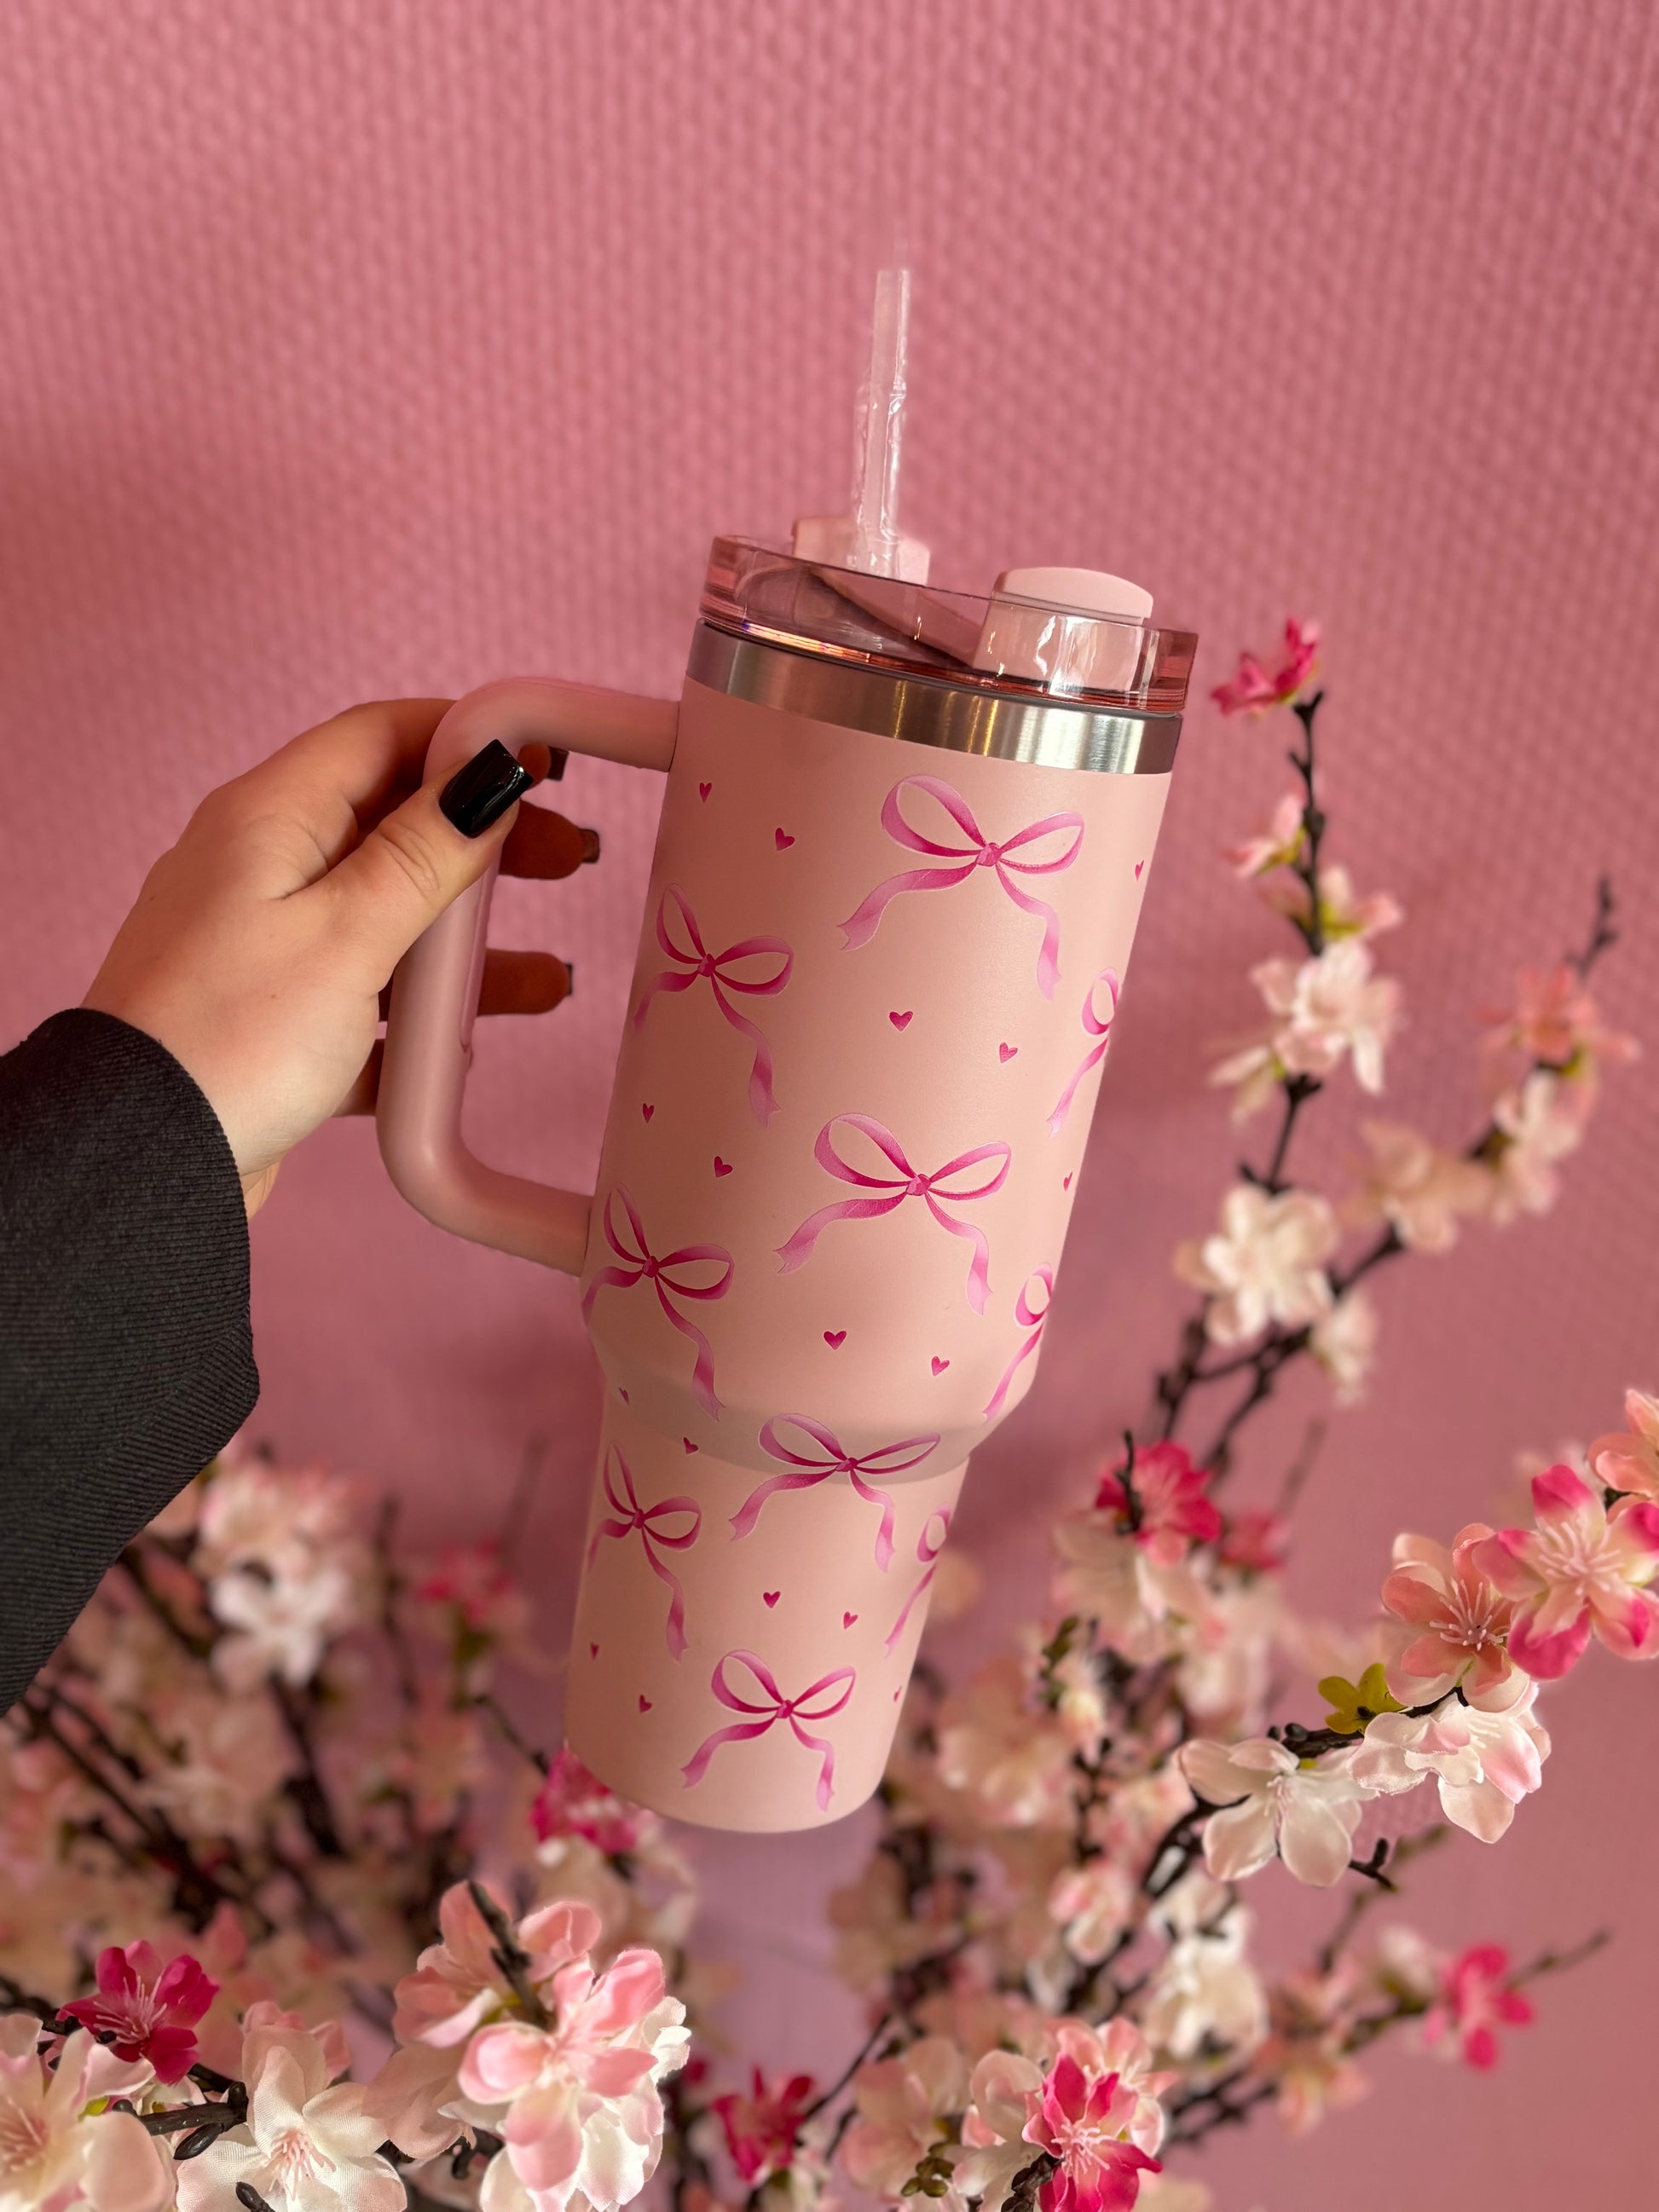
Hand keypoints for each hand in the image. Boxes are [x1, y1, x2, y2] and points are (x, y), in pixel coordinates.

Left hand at [84, 699, 593, 1215]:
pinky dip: (418, 1017)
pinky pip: (364, 1000)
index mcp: (268, 821)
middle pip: (392, 828)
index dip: (465, 740)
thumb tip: (482, 778)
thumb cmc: (227, 1040)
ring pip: (386, 921)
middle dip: (482, 844)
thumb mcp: (347, 935)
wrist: (142, 1166)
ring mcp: (264, 946)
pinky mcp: (272, 1019)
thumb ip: (423, 855)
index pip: (378, 738)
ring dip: (465, 944)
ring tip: (543, 976)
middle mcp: (260, 870)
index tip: (541, 766)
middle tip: (565, 860)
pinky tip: (464, 1047)